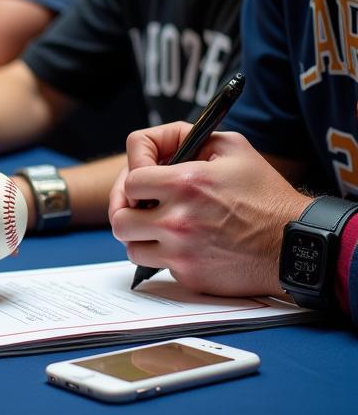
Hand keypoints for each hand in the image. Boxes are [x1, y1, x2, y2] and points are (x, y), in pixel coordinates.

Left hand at [109, 123, 309, 295]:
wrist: (295, 246)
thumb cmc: (265, 194)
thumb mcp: (232, 147)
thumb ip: (188, 136)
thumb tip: (156, 145)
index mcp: (185, 184)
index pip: (131, 179)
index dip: (133, 171)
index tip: (143, 173)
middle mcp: (178, 221)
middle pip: (120, 217)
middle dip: (127, 206)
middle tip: (140, 203)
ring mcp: (182, 253)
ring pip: (131, 247)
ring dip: (140, 234)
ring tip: (156, 224)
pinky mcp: (191, 278)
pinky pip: (160, 265)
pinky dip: (165, 255)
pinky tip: (184, 243)